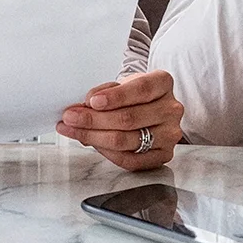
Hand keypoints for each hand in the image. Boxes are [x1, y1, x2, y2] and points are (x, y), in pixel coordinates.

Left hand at [57, 70, 183, 170]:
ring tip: (73, 130)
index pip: (141, 89)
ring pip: (126, 140)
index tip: (92, 101)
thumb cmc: (135, 95)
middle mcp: (171, 109)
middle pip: (129, 118)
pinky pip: (130, 160)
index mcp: (163, 83)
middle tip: (70, 117)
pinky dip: (106, 152)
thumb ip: (105, 93)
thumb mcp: (122, 84)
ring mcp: (169, 134)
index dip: (115, 96)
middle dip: (94, 119)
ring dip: (93, 136)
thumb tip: (83, 108)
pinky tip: (92, 143)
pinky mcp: (163, 155)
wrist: (151, 108)